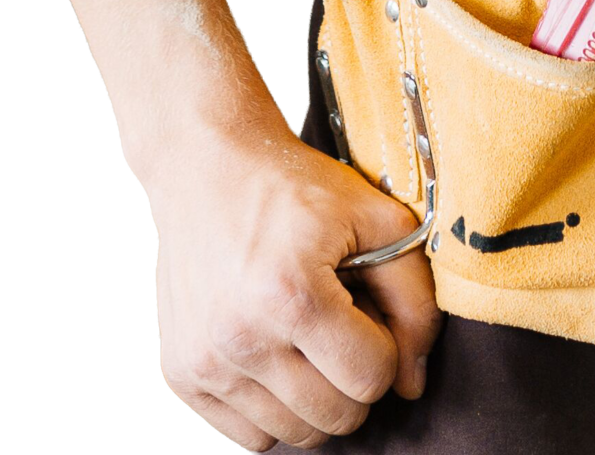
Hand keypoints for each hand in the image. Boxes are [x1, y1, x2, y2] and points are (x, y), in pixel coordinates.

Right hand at [147, 113, 442, 448]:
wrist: (207, 167)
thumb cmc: (295, 187)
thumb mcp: (375, 218)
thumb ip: (414, 298)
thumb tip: (413, 383)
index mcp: (291, 294)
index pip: (371, 377)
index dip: (387, 345)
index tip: (370, 309)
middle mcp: (241, 338)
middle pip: (336, 418)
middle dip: (354, 375)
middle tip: (341, 324)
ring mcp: (205, 362)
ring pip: (295, 435)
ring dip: (316, 396)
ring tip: (306, 337)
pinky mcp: (181, 374)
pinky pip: (251, 436)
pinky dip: (274, 408)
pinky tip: (275, 354)